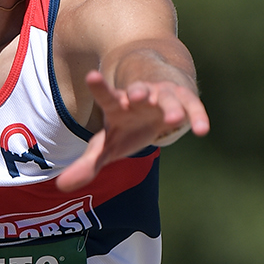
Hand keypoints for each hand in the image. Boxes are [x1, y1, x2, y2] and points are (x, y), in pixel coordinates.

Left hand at [56, 71, 208, 191]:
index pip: (106, 95)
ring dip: (170, 106)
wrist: (154, 100)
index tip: (92, 76)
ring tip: (174, 118)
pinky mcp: (184, 101)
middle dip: (139, 92)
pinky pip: (192, 108)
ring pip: (167, 98)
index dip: (99, 87)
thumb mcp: (106, 145)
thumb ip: (87, 164)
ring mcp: (163, 96)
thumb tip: (61, 187)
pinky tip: (202, 130)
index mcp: (117, 103)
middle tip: (137, 95)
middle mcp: (140, 95)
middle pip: (139, 91)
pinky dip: (197, 117)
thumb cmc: (126, 125)